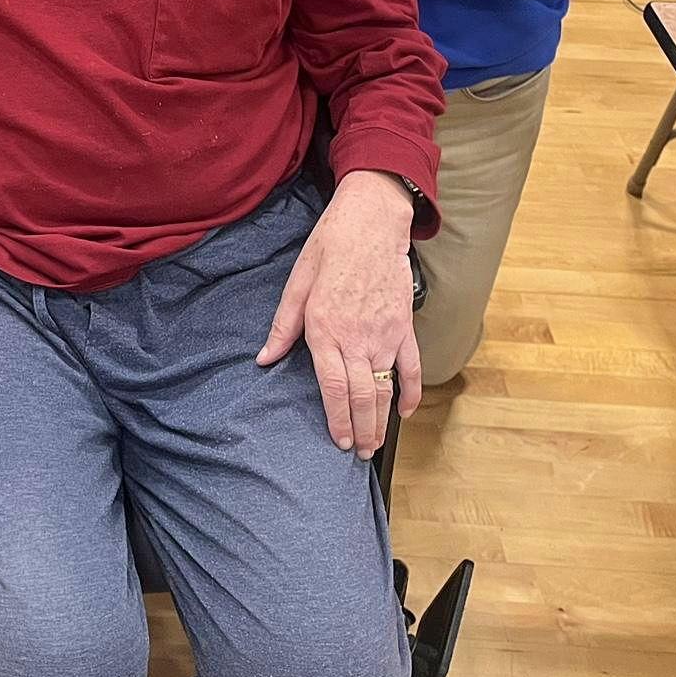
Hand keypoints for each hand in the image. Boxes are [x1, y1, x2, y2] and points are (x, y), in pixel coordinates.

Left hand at [256, 170, 418, 459]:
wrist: (371, 223)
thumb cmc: (330, 249)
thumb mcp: (297, 283)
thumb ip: (283, 326)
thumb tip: (265, 357)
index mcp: (325, 329)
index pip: (332, 387)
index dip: (336, 418)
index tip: (338, 440)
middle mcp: (357, 338)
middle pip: (362, 396)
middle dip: (361, 429)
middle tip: (358, 452)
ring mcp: (385, 334)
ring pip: (386, 387)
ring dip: (382, 420)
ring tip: (376, 443)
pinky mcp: (404, 327)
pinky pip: (411, 367)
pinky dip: (410, 392)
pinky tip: (405, 411)